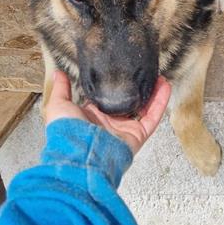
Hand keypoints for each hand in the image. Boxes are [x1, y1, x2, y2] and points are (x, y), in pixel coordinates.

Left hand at [45, 70, 170, 153]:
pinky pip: (152, 116)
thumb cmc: (67, 133)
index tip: (123, 70)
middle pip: (129, 102)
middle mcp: (111, 122)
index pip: (107, 97)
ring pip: (144, 107)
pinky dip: (160, 102)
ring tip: (159, 76)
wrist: (79, 154)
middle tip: (144, 72)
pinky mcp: (138, 134)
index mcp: (93, 116)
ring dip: (153, 93)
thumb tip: (58, 72)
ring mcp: (125, 128)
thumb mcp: (59, 105)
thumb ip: (61, 89)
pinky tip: (165, 86)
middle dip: (138, 88)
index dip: (116, 84)